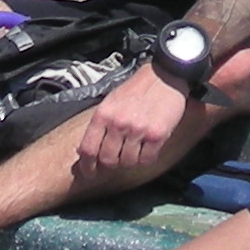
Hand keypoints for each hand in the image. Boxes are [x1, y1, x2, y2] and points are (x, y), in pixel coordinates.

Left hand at [76, 65, 191, 180]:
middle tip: (116, 159)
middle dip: (111, 163)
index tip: (89, 173)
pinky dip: (146, 158)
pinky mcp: (157, 135)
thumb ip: (99, 124)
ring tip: (134, 148)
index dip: (87, 166)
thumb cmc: (136, 89)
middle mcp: (118, 123)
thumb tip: (85, 150)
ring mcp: (138, 130)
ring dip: (130, 160)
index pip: (89, 149)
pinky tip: (147, 148)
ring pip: (128, 162)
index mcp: (103, 114)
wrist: (164, 76)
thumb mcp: (110, 102)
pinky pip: (147, 159)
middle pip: (108, 159)